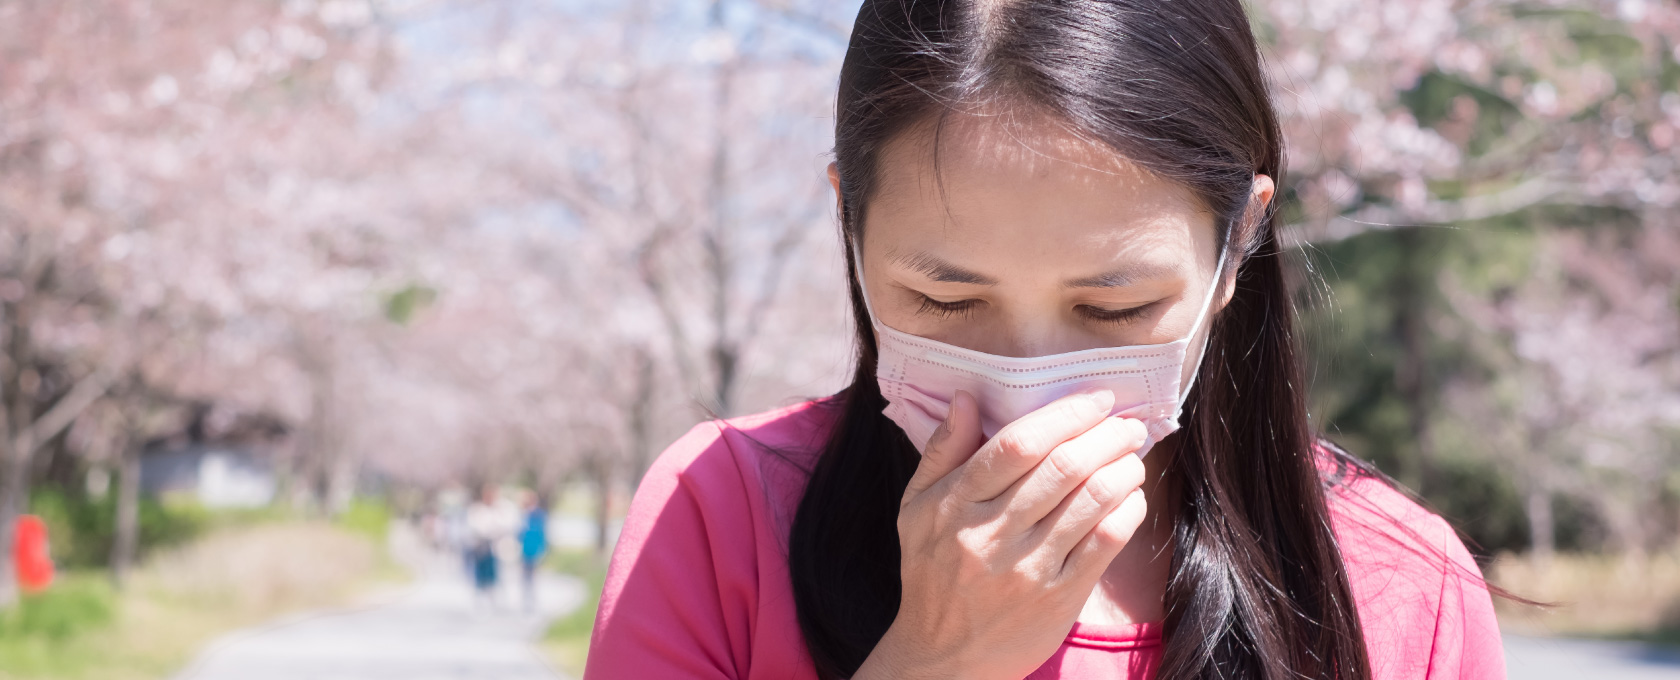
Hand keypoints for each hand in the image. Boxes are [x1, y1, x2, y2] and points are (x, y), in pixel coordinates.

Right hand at [854, 390, 1149, 679]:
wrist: (944, 657)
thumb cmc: (931, 571)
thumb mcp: (916, 508)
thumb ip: (942, 451)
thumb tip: (967, 396)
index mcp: (954, 504)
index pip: (1017, 445)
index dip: (1065, 415)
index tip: (1096, 400)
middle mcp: (990, 534)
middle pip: (1062, 468)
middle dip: (1106, 436)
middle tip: (1127, 425)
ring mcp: (1027, 568)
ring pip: (1091, 501)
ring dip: (1123, 468)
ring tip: (1132, 456)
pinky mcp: (1058, 598)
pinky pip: (1105, 543)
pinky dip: (1127, 510)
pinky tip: (1131, 497)